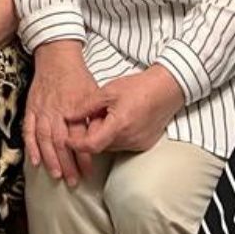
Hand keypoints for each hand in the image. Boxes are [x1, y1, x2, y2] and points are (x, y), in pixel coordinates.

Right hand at [22, 40, 102, 185]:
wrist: (57, 57)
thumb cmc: (77, 76)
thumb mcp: (93, 93)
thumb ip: (93, 115)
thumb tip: (99, 136)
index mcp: (73, 108)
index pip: (79, 138)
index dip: (83, 157)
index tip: (88, 171)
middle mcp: (56, 111)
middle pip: (61, 143)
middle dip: (67, 165)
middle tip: (73, 181)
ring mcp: (41, 110)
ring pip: (44, 139)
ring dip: (50, 159)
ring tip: (56, 175)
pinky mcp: (31, 108)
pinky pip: (28, 130)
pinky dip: (31, 146)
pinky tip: (35, 161)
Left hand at [68, 66, 185, 155]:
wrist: (167, 89)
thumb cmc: (139, 87)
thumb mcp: (108, 91)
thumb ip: (86, 105)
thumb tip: (68, 115)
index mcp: (118, 126)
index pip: (91, 145)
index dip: (75, 144)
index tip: (67, 139)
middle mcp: (129, 140)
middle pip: (100, 146)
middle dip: (91, 135)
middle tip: (94, 116)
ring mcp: (138, 144)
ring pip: (111, 146)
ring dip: (104, 135)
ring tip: (109, 115)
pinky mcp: (144, 144)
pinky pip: (123, 145)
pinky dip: (116, 136)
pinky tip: (121, 120)